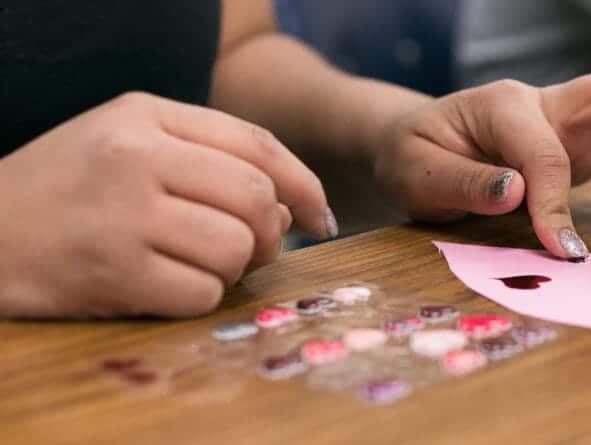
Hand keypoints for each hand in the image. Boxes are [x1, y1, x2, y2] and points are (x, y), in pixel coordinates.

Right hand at [0, 92, 332, 317]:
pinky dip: (200, 296)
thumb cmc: (67, 188)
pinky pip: (203, 292)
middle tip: (251, 248)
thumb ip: (210, 154)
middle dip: (269, 233)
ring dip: (232, 268)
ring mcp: (123, 216)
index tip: (319, 215)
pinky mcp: (114, 273)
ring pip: (236, 249)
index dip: (303, 184)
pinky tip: (168, 285)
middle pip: (256, 200)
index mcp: (145, 117)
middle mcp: (135, 159)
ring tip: (196, 263)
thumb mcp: (128, 140)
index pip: (256, 145)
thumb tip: (294, 207)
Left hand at [374, 65, 590, 258]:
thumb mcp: (418, 173)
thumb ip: (465, 183)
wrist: (416, 142)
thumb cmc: (415, 155)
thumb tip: (517, 194)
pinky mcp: (584, 140)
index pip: (545, 152)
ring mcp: (569, 118)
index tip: (563, 251)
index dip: (556, 202)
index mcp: (503, 106)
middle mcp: (545, 103)